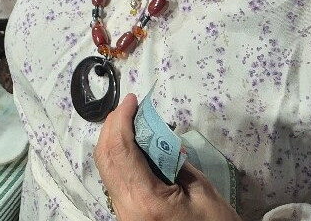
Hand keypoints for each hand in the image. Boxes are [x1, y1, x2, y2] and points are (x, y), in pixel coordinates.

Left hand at [93, 94, 238, 220]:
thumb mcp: (204, 194)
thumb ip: (177, 163)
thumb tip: (158, 140)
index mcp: (145, 199)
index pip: (120, 149)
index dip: (122, 119)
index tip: (131, 100)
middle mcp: (125, 206)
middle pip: (106, 156)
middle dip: (113, 126)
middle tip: (128, 108)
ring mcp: (122, 212)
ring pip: (106, 168)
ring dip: (113, 140)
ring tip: (129, 122)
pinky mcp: (126, 214)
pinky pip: (115, 179)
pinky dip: (119, 157)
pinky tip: (132, 146)